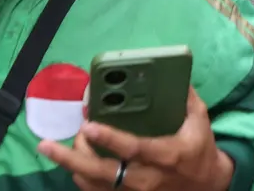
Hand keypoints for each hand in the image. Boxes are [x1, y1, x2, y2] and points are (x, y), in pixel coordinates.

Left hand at [39, 88, 234, 190]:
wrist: (208, 187)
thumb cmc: (201, 151)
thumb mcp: (200, 122)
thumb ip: (186, 98)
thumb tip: (172, 73)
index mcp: (165, 155)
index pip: (132, 148)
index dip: (108, 138)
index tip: (88, 125)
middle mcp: (145, 178)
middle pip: (102, 173)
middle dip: (71, 158)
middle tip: (46, 145)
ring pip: (94, 184)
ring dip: (72, 165)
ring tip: (55, 147)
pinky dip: (81, 178)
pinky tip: (71, 163)